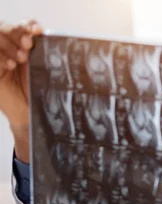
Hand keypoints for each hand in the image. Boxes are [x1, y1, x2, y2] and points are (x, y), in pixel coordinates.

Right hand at [0, 19, 42, 162]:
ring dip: (9, 44)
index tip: (38, 30)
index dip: (28, 24)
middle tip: (28, 44)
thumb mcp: (44, 70)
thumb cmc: (40, 91)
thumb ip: (45, 53)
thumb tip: (49, 38)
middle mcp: (10, 48)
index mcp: (24, 45)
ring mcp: (0, 58)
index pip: (23, 25)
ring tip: (21, 57)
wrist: (31, 113)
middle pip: (6, 28)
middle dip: (17, 32)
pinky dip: (1, 57)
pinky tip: (10, 65)